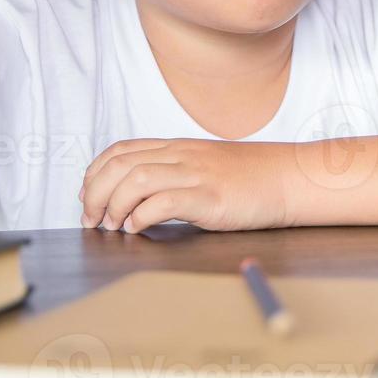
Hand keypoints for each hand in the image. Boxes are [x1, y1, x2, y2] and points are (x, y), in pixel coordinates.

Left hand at [79, 138, 296, 232]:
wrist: (289, 179)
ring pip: (135, 180)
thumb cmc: (250, 179)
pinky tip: (138, 229)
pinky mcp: (209, 197)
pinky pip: (162, 203)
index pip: (120, 150)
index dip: (95, 172)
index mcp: (177, 147)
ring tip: (113, 227)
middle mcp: (181, 155)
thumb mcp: (204, 166)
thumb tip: (137, 198)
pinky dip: (141, 218)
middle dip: (95, 194)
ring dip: (114, 206)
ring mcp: (196, 174)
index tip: (88, 197)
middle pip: (120, 165)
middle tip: (92, 220)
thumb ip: (173, 174)